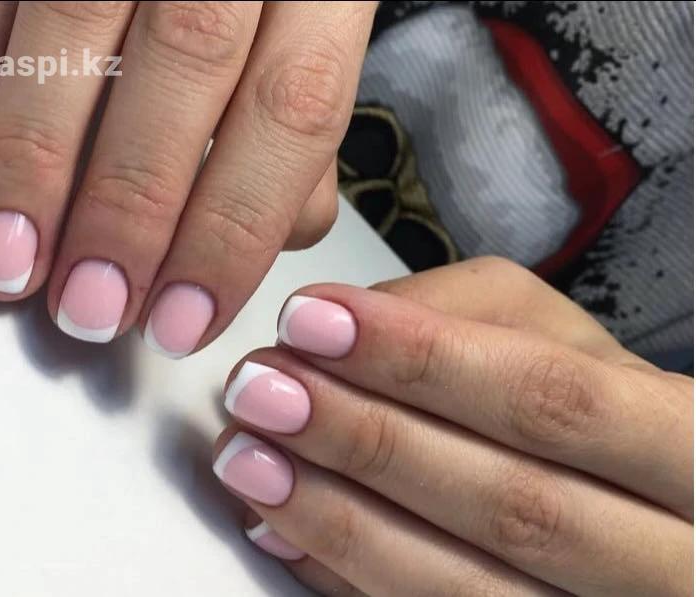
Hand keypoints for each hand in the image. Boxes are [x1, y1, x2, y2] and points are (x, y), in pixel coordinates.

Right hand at [0, 1, 375, 353]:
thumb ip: (293, 155)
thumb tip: (248, 248)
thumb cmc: (274, 1)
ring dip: (30, 165)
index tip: (182, 321)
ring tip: (8, 264)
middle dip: (126, 209)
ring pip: (73, 30)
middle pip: (185, 69)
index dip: (230, 232)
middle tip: (89, 304)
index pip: (291, 115)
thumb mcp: (314, 60)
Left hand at [213, 257, 692, 595]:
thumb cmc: (597, 409)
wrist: (642, 513)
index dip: (424, 361)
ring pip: (465, 588)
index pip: (555, 403)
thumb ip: (468, 314)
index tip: (311, 321)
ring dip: (339, 518)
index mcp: (690, 450)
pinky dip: (345, 577)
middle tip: (262, 389)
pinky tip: (283, 529)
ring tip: (250, 457)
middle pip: (509, 505)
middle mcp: (666, 558)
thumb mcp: (563, 336)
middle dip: (368, 440)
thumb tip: (344, 329)